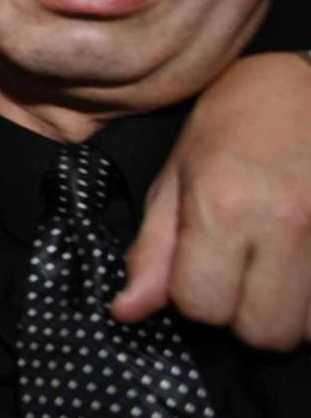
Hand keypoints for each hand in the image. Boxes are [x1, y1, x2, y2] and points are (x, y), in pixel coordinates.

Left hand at [112, 52, 310, 349]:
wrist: (307, 85)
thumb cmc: (233, 123)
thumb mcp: (176, 178)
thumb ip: (153, 251)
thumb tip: (125, 312)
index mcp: (225, 206)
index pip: (201, 306)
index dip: (193, 296)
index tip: (198, 268)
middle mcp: (286, 224)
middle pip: (262, 332)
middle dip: (242, 316)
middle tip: (238, 276)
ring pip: (307, 331)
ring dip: (284, 313)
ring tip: (272, 269)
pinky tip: (299, 266)